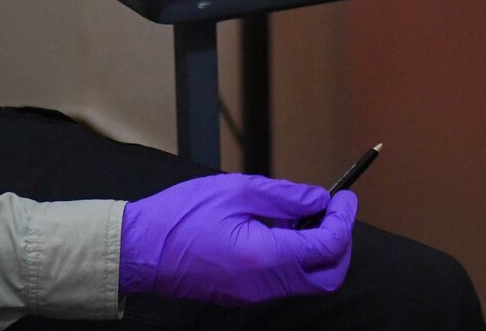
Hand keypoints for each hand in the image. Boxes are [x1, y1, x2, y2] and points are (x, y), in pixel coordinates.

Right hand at [120, 174, 356, 304]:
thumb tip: (316, 198)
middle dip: (341, 243)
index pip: (328, 246)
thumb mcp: (236, 191)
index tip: (345, 197)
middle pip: (327, 276)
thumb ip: (284, 197)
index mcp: (265, 258)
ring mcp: (253, 293)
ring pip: (306, 280)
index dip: (343, 219)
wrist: (140, 249)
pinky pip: (283, 280)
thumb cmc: (180, 217)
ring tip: (305, 214)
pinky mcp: (243, 293)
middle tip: (336, 211)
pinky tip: (282, 228)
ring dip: (317, 249)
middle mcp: (264, 284)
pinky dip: (295, 256)